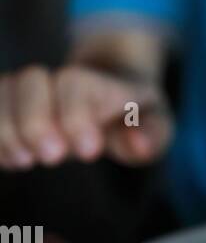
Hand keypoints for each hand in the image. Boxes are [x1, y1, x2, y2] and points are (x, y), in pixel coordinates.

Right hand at [0, 63, 173, 169]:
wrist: (113, 97)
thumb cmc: (133, 115)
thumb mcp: (155, 122)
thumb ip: (153, 132)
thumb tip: (138, 144)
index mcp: (97, 82)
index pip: (77, 85)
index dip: (76, 116)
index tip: (88, 151)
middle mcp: (57, 81)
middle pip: (31, 81)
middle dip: (35, 119)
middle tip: (53, 157)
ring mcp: (29, 94)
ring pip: (4, 92)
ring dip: (6, 127)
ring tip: (23, 162)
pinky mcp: (9, 110)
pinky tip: (7, 159)